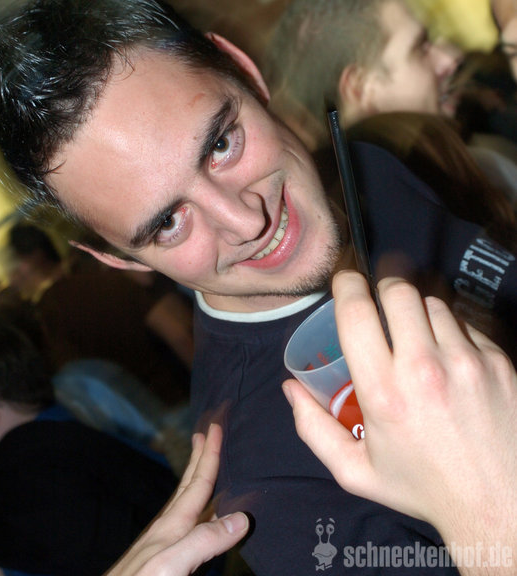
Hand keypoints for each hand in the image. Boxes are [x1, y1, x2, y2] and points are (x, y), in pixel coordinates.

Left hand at [106, 423, 248, 574]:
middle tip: (207, 431)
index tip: (216, 426)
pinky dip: (198, 511)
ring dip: (198, 481)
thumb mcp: (171, 564)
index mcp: (172, 526)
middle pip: (189, 486)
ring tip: (205, 465)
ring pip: (187, 504)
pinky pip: (188, 526)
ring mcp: (164, 546)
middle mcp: (168, 530)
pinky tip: (201, 517)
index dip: (209, 454)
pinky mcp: (164, 563)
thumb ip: (203, 541)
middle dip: (200, 458)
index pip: (197, 482)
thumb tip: (241, 518)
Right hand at [283, 272, 516, 570]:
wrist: (498, 506)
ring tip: (418, 337)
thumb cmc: (422, 487)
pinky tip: (450, 358)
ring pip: (433, 303)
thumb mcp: (356, 471)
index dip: (346, 284)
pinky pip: (466, 323)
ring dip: (419, 312)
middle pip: (398, 291)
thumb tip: (290, 387)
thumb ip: (313, 429)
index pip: (357, 312)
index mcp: (384, 393)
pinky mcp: (497, 360)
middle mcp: (425, 369)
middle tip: (382, 301)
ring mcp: (466, 361)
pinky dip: (452, 331)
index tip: (345, 279)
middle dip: (384, 287)